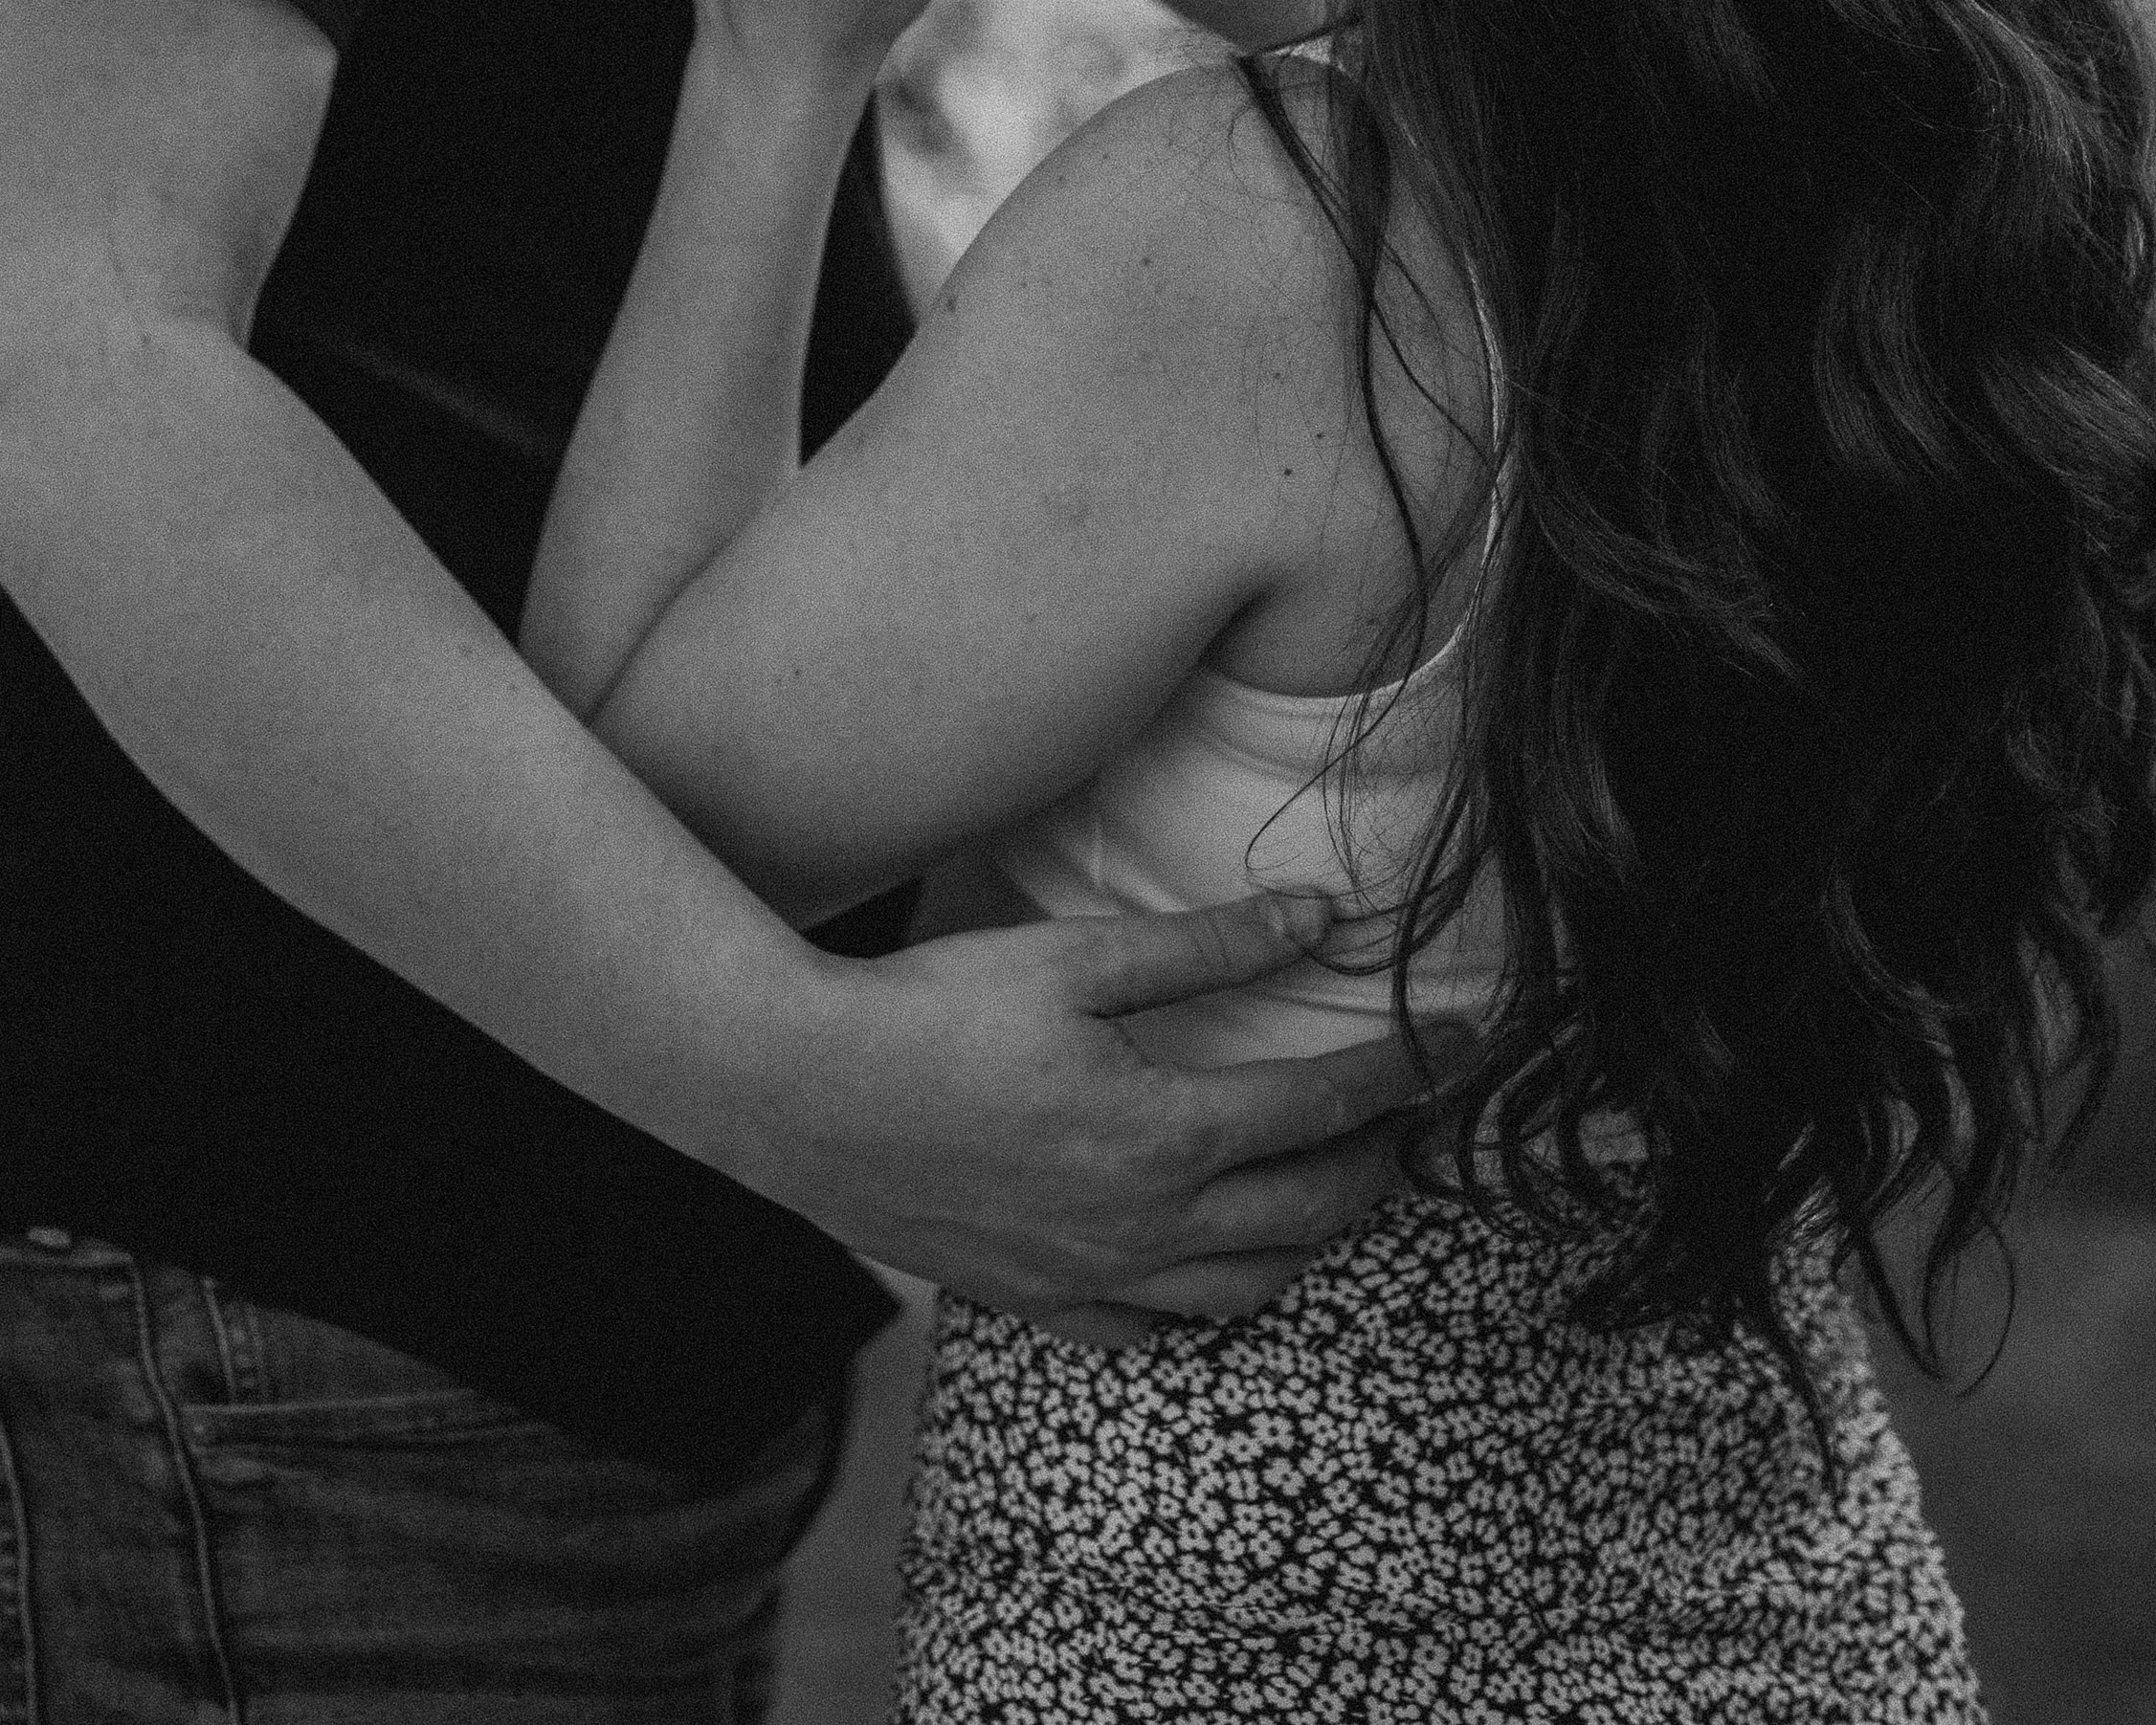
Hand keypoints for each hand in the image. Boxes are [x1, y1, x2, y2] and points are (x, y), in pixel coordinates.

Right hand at [774, 892, 1478, 1329]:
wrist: (795, 1092)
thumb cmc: (932, 1010)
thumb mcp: (1074, 956)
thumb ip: (1208, 944)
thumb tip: (1324, 917)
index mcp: (1165, 1133)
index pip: (1323, 1107)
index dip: (1402, 1075)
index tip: (1457, 1045)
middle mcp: (1143, 1225)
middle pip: (1309, 1212)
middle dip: (1378, 1164)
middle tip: (1413, 1122)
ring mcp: (1088, 1278)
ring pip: (1245, 1289)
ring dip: (1308, 1240)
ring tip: (1330, 1187)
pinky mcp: (1032, 1300)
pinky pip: (1151, 1333)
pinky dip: (1205, 1306)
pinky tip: (1209, 1268)